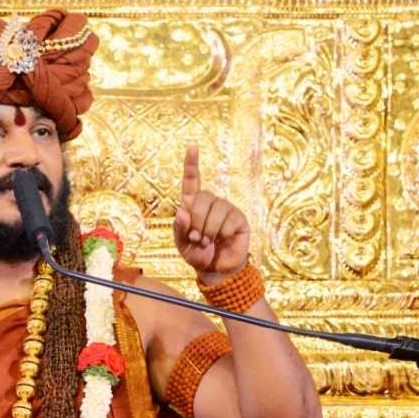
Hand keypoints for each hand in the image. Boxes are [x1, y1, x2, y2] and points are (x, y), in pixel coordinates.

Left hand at [172, 144, 249, 281]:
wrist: (216, 270)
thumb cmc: (197, 255)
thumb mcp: (182, 244)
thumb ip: (179, 229)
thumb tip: (182, 210)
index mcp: (192, 205)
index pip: (192, 182)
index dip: (192, 165)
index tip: (192, 147)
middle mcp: (210, 203)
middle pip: (201, 198)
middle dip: (195, 221)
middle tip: (196, 237)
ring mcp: (226, 209)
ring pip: (215, 209)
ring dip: (207, 230)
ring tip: (207, 241)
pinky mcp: (238, 218)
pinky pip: (228, 220)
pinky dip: (221, 234)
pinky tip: (222, 239)